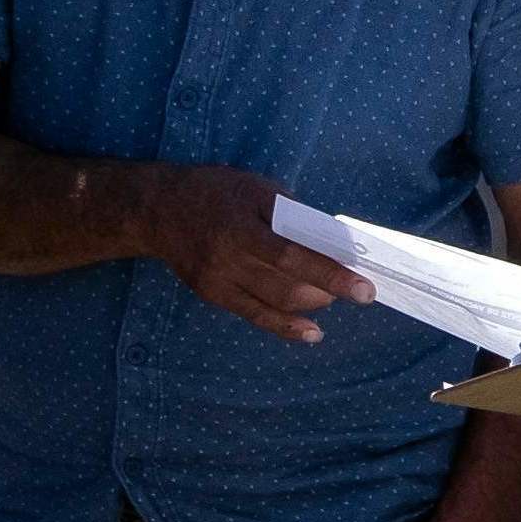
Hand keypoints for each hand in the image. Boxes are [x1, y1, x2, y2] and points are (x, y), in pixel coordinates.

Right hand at [137, 166, 375, 346]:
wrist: (156, 209)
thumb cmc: (215, 192)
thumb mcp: (255, 188)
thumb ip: (292, 213)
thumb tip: (333, 241)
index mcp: (241, 226)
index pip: (293, 256)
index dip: (331, 274)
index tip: (364, 287)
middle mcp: (228, 257)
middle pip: (287, 286)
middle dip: (329, 292)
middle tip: (354, 288)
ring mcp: (219, 279)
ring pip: (276, 303)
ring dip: (313, 304)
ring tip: (330, 295)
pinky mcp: (213, 294)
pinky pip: (255, 316)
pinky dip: (287, 327)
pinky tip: (312, 332)